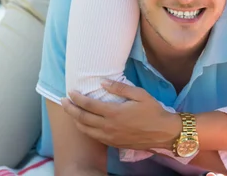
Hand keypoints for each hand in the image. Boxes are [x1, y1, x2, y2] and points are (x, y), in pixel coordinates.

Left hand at [61, 80, 181, 149]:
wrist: (163, 133)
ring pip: (85, 130)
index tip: (70, 92)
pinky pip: (94, 137)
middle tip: (63, 101)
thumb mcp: (139, 94)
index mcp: (114, 113)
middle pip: (82, 118)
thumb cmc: (153, 111)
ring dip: (75, 120)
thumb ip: (120, 88)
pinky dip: (85, 129)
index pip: (88, 105)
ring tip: (70, 112)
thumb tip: (102, 82)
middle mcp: (108, 127)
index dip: (77, 98)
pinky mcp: (113, 144)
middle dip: (70, 109)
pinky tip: (84, 124)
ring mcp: (110, 137)